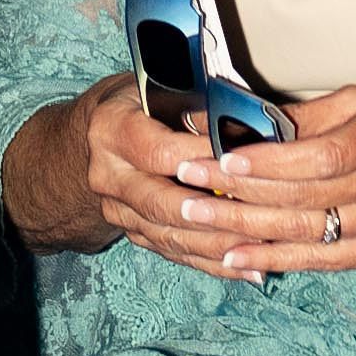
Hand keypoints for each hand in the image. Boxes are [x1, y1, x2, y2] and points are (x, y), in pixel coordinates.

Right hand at [82, 79, 271, 283]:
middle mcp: (108, 175)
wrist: (97, 136)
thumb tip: (240, 124)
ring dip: (215, 245)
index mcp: (111, 130)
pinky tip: (242, 268)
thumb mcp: (156, 88)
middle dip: (210, 216)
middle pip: (160, 204)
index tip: (241, 163)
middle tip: (254, 221)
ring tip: (258, 249)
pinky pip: (172, 252)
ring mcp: (117, 209)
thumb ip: (191, 106)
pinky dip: (209, 262)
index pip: (159, 151)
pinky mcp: (132, 232)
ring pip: (168, 236)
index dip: (201, 158)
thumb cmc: (138, 102)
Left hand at [169, 87, 355, 277]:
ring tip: (193, 217)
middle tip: (184, 183)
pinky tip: (233, 256)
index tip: (221, 157)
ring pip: (301, 231)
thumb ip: (311, 115)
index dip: (268, 162)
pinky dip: (272, 259)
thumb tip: (247, 117)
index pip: (319, 156)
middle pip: (301, 197)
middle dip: (236, 191)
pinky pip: (316, 260)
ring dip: (241, 227)